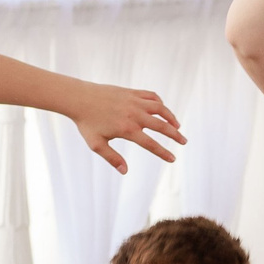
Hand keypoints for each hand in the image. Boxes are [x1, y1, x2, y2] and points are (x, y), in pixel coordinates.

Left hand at [68, 84, 185, 174]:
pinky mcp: (132, 92)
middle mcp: (134, 114)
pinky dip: (160, 103)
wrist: (79, 98)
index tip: (173, 158)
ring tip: (177, 126)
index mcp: (127, 130)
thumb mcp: (97, 144)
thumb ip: (112, 158)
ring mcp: (134, 101)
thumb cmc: (86, 123)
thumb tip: (125, 171)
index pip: (151, 144)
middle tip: (184, 141)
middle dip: (175, 135)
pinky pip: (152, 96)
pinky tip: (162, 110)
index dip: (164, 153)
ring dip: (171, 117)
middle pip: (162, 126)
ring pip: (160, 108)